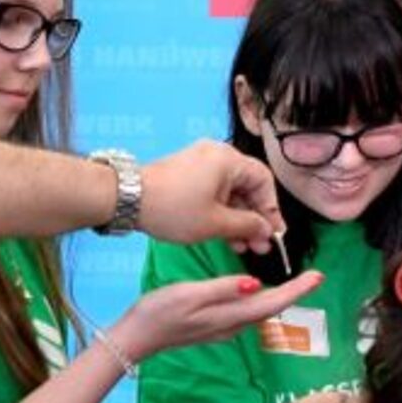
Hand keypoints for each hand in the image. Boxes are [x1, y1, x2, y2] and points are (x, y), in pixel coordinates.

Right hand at [113, 271, 324, 359]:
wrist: (137, 337)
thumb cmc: (159, 312)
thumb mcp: (189, 294)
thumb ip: (223, 289)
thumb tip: (255, 285)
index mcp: (229, 315)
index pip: (272, 302)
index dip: (297, 290)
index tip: (319, 277)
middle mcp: (232, 325)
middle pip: (271, 309)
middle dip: (295, 293)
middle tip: (315, 276)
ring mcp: (224, 328)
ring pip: (260, 312)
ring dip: (281, 298)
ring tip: (298, 283)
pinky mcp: (215, 326)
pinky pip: (247, 313)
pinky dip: (262, 301)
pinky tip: (262, 292)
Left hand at [140, 140, 285, 254]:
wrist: (128, 201)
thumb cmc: (173, 209)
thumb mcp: (216, 223)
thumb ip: (247, 227)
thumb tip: (267, 231)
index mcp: (228, 159)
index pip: (264, 181)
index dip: (272, 209)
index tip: (273, 234)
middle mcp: (217, 155)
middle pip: (247, 187)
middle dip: (254, 219)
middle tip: (259, 246)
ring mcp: (200, 164)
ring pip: (230, 193)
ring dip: (238, 220)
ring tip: (242, 247)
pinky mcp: (187, 175)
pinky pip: (214, 193)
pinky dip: (221, 213)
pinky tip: (225, 237)